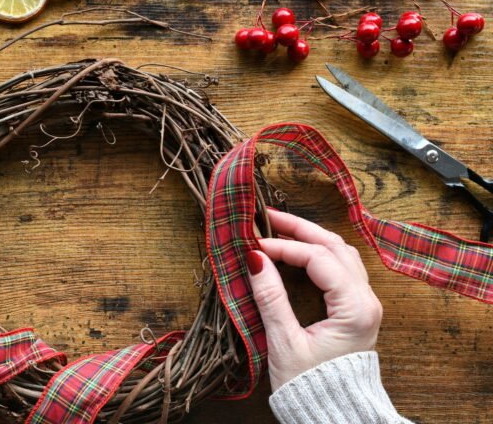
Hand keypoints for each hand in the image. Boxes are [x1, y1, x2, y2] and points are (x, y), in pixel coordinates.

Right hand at [246, 209, 382, 391]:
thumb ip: (270, 297)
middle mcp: (366, 300)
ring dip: (311, 237)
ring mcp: (365, 303)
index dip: (285, 246)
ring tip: (280, 227)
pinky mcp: (356, 309)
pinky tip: (298, 249)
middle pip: (334, 246)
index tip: (253, 244)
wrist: (335, 415)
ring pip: (341, 253)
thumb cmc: (310, 386)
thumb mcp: (284, 342)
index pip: (318, 258)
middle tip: (267, 215)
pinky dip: (319, 252)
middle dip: (299, 228)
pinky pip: (341, 267)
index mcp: (354, 308)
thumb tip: (254, 258)